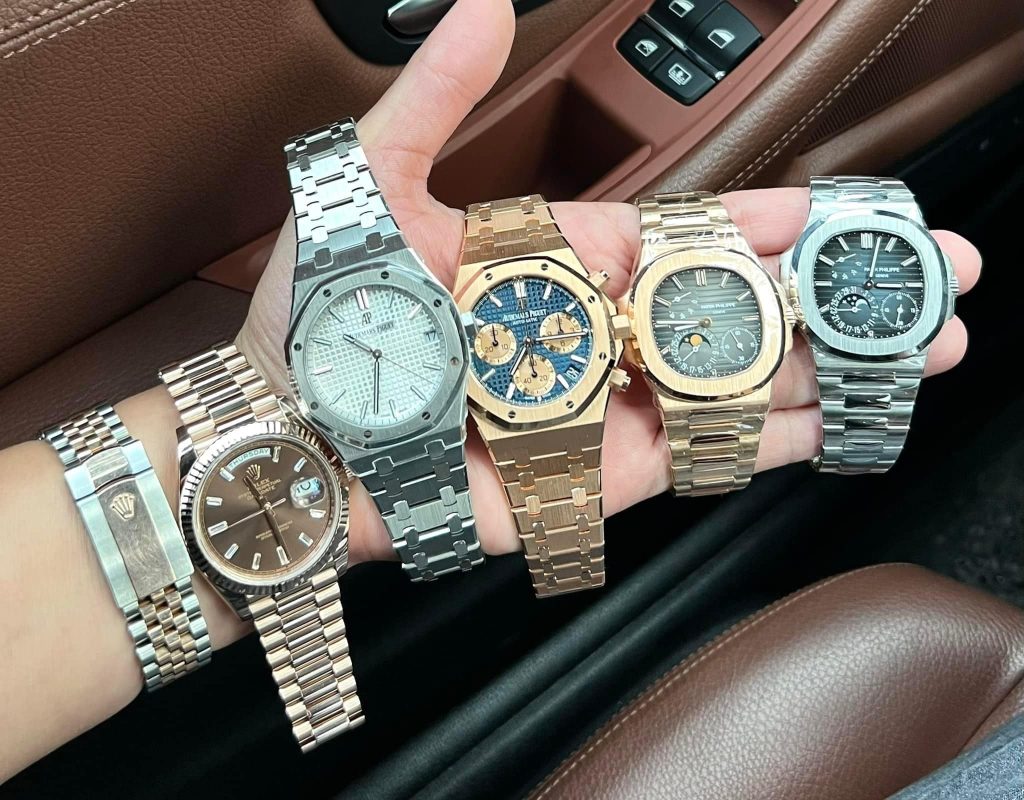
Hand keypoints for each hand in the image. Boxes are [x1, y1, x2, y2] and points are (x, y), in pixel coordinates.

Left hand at [234, 0, 980, 562]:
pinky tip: (848, 418)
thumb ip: (436, 96)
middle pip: (744, 306)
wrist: (292, 434)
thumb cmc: (324, 315)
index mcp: (565, 257)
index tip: (846, 208)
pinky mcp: (607, 475)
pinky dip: (779, 439)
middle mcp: (604, 330)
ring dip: (837, 362)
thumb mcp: (372, 181)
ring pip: (746, 379)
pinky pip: (707, 454)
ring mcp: (614, 405)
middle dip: (838, 291)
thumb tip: (486, 5)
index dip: (774, 219)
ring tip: (920, 344)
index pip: (693, 231)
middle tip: (930, 277)